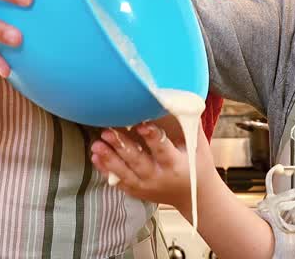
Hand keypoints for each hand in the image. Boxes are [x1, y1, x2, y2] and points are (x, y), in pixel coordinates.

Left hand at [89, 116, 215, 214]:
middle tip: (106, 132)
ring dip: (109, 159)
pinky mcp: (137, 191)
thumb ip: (189, 124)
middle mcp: (159, 177)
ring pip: (124, 173)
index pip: (163, 150)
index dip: (152, 137)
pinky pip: (119, 181)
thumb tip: (180, 98)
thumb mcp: (199, 146)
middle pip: (138, 162)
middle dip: (122, 147)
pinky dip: (106, 170)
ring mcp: (146, 186)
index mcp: (176, 164)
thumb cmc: (197, 165)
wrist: (195, 197)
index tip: (140, 125)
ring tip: (96, 145)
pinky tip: (95, 157)